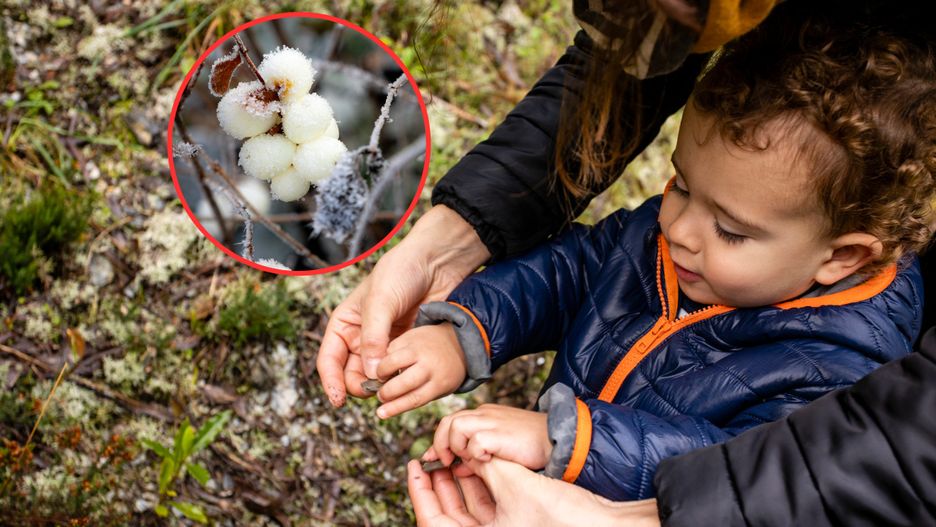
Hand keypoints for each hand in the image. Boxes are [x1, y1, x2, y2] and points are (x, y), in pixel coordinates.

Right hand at [316, 205, 489, 406]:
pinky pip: (398, 370)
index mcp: (344, 324)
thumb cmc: (402, 272)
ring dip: (381, 384)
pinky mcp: (406, 347)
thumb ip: (374, 338)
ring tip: (392, 383)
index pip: (329, 360)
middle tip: (375, 390)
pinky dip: (400, 378)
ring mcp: (384, 344)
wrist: (437, 262)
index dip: (330, 382)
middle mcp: (361, 337)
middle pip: (351, 374)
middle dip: (359, 386)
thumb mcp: (381, 301)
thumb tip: (372, 374)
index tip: (338, 400)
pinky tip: (406, 378)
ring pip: (375, 377)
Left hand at [407, 457, 662, 526]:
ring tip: (454, 454)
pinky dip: (480, 485)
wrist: (607, 526)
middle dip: (440, 483)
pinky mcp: (517, 525)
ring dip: (461, 481)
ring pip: (468, 507)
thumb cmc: (562, 515)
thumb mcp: (514, 484)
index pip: (432, 519)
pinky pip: (488, 505)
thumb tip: (459, 450)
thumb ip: (484, 465)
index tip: (413, 465)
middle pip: (448, 513)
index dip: (420, 490)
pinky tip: (478, 463)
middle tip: (432, 456)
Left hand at [427, 404, 550, 471]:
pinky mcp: (499, 433)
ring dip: (457, 447)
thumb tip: (457, 468)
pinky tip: (488, 460)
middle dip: (441, 444)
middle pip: (448, 421)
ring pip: (455, 426)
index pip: (451, 422)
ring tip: (470, 461)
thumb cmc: (533, 447)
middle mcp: (485, 415)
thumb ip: (477, 455)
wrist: (559, 440)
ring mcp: (492, 421)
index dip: (439, 441)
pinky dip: (475, 453)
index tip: (433, 458)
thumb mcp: (499, 450)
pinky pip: (474, 441)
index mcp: (485, 416)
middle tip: (446, 462)